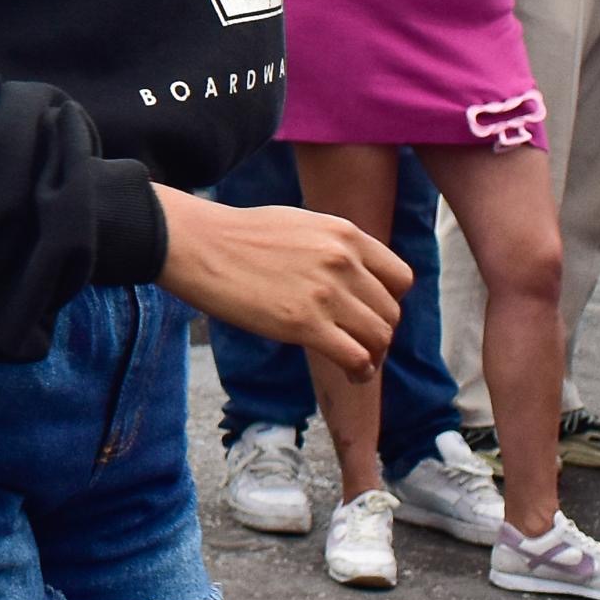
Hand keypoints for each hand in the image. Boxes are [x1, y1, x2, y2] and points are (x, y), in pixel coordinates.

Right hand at [156, 192, 405, 378]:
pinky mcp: (305, 324)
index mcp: (346, 235)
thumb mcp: (301, 224)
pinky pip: (355, 357)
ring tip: (358, 364)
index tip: (371, 314)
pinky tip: (352, 375)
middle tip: (361, 345)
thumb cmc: (239, 236)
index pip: (400, 278)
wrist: (200, 245)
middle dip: (380, 333)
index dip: (390, 302)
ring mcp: (326, 293)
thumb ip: (332, 246)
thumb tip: (349, 274)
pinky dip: (360, 372)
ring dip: (373, 356)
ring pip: (379, 336)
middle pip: (391, 311)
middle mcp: (344, 262)